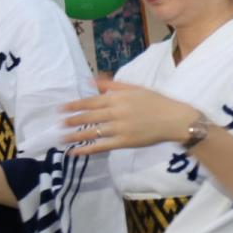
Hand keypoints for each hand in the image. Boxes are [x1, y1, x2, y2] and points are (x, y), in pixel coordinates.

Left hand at [63, 79, 199, 156]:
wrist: (175, 120)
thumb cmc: (157, 102)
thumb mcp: (136, 88)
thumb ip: (113, 85)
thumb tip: (92, 81)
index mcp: (118, 98)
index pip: (91, 101)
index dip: (74, 105)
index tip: (60, 109)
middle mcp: (116, 112)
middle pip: (88, 116)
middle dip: (71, 120)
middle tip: (57, 124)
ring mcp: (119, 128)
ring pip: (92, 132)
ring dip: (74, 135)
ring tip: (61, 138)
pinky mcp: (124, 142)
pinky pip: (101, 146)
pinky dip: (87, 149)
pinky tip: (76, 151)